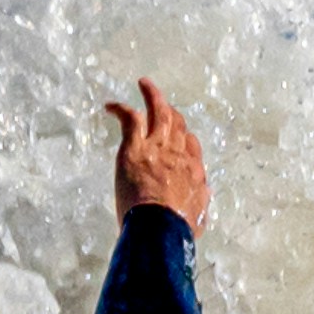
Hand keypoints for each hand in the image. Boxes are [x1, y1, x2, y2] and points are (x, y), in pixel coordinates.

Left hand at [104, 77, 208, 227]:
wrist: (161, 228)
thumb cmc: (178, 229)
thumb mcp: (199, 216)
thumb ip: (200, 203)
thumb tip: (203, 197)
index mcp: (193, 171)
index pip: (191, 146)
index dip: (183, 140)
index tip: (176, 141)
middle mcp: (178, 154)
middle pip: (177, 124)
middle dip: (170, 112)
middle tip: (161, 104)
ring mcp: (157, 148)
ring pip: (159, 112)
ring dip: (152, 96)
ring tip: (144, 84)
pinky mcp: (135, 148)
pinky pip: (130, 118)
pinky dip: (120, 108)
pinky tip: (110, 106)